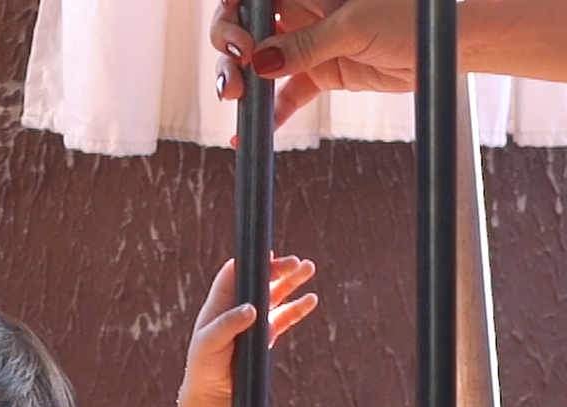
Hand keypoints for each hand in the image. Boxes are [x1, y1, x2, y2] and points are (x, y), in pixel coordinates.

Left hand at [181, 256, 317, 406]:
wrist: (213, 393)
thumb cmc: (204, 365)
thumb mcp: (209, 344)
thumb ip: (228, 324)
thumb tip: (251, 308)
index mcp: (220, 304)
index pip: (234, 275)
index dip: (249, 262)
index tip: (266, 254)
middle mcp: (238, 308)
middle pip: (259, 281)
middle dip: (277, 269)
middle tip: (295, 262)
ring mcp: (254, 321)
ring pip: (275, 295)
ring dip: (291, 282)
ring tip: (308, 268)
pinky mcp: (266, 335)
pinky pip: (285, 317)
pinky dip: (298, 308)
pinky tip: (310, 299)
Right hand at [211, 0, 415, 127]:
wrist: (439, 47)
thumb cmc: (409, 17)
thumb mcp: (354, 26)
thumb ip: (306, 44)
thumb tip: (258, 62)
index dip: (233, 12)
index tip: (239, 41)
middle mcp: (300, 11)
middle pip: (245, 28)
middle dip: (229, 51)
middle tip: (235, 76)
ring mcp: (306, 44)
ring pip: (259, 63)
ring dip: (242, 83)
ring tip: (237, 100)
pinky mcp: (317, 74)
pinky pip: (284, 96)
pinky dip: (268, 115)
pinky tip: (251, 134)